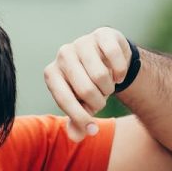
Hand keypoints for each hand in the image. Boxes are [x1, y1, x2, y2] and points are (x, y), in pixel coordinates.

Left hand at [44, 27, 131, 141]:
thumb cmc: (87, 89)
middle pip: (86, 90)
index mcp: (51, 74)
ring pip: (102, 76)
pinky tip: (117, 74)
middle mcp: (62, 55)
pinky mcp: (102, 33)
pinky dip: (120, 72)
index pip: (64, 99)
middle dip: (98, 102)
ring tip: (106, 87)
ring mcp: (81, 41)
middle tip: (100, 100)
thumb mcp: (80, 107)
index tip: (92, 129)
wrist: (106, 63)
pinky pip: (115, 58)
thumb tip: (77, 137)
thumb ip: (77, 124)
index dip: (80, 117)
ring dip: (109, 88)